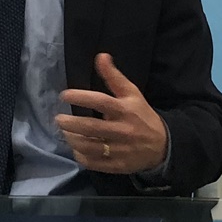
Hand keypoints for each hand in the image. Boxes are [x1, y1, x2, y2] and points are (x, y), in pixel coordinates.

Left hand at [56, 53, 169, 176]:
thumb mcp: (132, 93)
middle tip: (58, 119)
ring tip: (65, 133)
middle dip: (71, 123)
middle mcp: (122, 130)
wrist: (163, 145)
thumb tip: (101, 56)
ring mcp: (120, 150)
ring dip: (73, 140)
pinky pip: (94, 163)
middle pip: (92, 128)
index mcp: (125, 110)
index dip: (81, 97)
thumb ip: (114, 76)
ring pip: (90, 147)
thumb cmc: (142, 115)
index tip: (64, 95)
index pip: (101, 102)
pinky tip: (76, 149)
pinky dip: (81, 156)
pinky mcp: (118, 165)